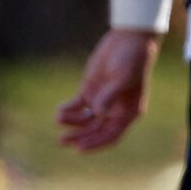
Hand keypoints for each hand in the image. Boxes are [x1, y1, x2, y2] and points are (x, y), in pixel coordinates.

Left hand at [55, 29, 159, 152]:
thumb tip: (98, 113)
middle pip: (95, 131)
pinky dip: (68, 110)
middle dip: (79, 137)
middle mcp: (114, 110)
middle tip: (62, 141)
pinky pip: (77, 106)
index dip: (95, 143)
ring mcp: (101, 101)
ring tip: (58, 120)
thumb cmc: (131, 60)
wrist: (128, 41)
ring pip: (84, 120)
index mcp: (127, 113)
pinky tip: (60, 111)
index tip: (79, 148)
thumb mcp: (122, 78)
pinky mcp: (90, 90)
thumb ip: (109, 96)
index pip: (110, 135)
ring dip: (71, 123)